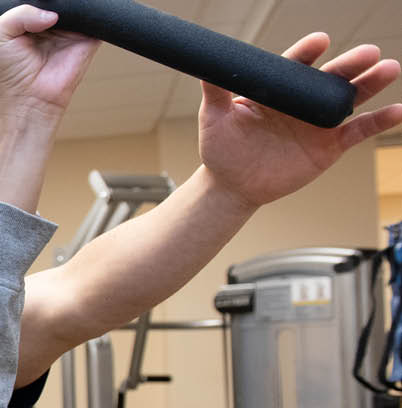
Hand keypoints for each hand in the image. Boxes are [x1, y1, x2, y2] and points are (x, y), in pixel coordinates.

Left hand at [0, 5, 98, 126]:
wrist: (30, 100)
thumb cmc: (11, 74)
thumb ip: (18, 13)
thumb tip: (51, 14)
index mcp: (29, 16)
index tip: (31, 2)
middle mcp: (51, 20)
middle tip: (42, 16)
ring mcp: (71, 27)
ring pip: (75, 3)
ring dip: (69, 4)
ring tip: (52, 22)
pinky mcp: (89, 36)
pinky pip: (95, 17)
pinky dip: (88, 14)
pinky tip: (69, 23)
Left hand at [199, 34, 401, 209]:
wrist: (233, 185)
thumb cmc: (222, 149)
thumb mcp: (214, 118)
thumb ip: (215, 92)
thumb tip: (205, 66)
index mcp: (277, 89)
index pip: (295, 66)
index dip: (307, 54)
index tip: (319, 41)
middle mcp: (302, 101)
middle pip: (330, 78)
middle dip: (350, 64)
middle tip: (369, 52)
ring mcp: (318, 122)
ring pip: (349, 99)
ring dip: (371, 84)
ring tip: (389, 68)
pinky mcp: (330, 145)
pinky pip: (358, 131)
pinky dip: (378, 122)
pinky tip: (397, 111)